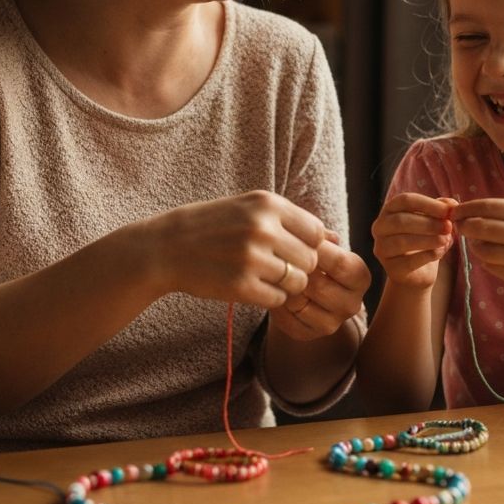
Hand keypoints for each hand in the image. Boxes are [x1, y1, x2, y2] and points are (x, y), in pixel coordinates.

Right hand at [152, 190, 325, 306]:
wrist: (167, 247)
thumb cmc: (214, 225)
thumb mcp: (251, 209)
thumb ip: (293, 221)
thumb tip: (336, 237)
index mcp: (268, 204)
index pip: (316, 232)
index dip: (309, 245)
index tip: (291, 250)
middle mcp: (263, 228)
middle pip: (310, 259)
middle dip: (298, 267)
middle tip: (275, 266)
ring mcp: (252, 258)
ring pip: (297, 281)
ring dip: (286, 284)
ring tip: (263, 276)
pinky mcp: (241, 286)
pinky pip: (278, 299)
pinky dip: (270, 297)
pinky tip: (251, 287)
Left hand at [270, 234, 371, 340]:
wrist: (307, 287)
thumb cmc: (316, 257)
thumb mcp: (322, 244)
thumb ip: (321, 237)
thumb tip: (319, 235)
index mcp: (360, 277)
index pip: (339, 262)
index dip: (314, 249)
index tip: (296, 238)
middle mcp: (352, 304)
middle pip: (318, 286)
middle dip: (297, 270)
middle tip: (282, 257)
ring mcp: (332, 323)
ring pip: (300, 303)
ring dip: (285, 286)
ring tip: (279, 273)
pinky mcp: (308, 334)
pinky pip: (287, 319)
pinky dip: (277, 303)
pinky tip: (276, 290)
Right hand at [371, 193, 454, 290]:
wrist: (419, 273)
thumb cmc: (425, 241)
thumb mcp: (434, 221)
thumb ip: (441, 211)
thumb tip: (451, 204)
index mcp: (390, 209)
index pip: (405, 200)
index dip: (427, 204)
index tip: (448, 210)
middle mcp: (380, 227)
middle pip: (400, 220)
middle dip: (428, 223)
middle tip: (448, 226)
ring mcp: (382, 248)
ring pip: (402, 241)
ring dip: (428, 239)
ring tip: (445, 240)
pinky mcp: (391, 268)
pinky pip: (409, 261)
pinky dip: (428, 255)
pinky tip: (440, 252)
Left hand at [453, 198, 503, 291]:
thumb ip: (500, 212)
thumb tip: (463, 212)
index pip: (488, 207)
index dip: (467, 208)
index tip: (455, 211)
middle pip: (481, 228)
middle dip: (465, 226)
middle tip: (460, 227)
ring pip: (483, 250)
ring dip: (474, 245)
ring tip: (477, 242)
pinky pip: (490, 266)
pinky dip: (486, 260)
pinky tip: (493, 256)